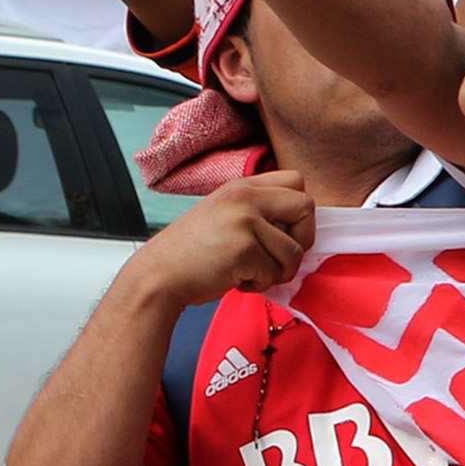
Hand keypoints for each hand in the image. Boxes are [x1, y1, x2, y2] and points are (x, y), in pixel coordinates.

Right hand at [128, 171, 314, 306]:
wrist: (158, 276)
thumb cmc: (194, 254)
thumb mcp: (224, 215)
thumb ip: (258, 211)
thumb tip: (304, 224)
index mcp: (241, 187)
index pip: (296, 180)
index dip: (299, 211)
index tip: (285, 231)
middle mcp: (244, 197)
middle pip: (306, 207)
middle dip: (301, 240)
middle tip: (277, 257)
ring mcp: (244, 221)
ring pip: (295, 251)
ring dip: (277, 272)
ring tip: (247, 271)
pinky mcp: (245, 249)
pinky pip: (276, 273)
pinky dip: (260, 285)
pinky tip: (235, 279)